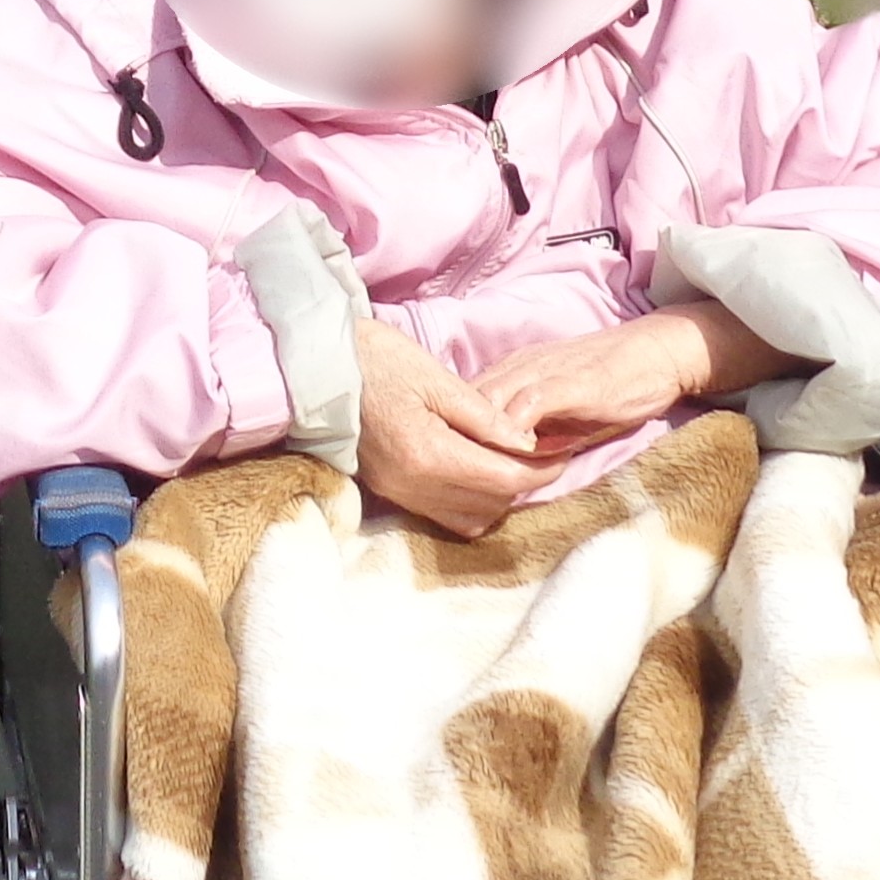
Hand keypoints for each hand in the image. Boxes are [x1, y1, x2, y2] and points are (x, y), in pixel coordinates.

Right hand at [350, 321, 541, 538]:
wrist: (317, 368)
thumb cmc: (376, 360)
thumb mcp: (436, 378)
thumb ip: (484, 416)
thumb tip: (526, 442)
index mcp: (428, 454)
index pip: (503, 478)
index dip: (541, 469)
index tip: (562, 452)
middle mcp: (414, 485)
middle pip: (491, 504)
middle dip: (523, 483)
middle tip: (542, 453)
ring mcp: (399, 493)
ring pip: (469, 518)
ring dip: (497, 497)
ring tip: (509, 463)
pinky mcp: (390, 491)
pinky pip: (442, 515)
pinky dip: (469, 502)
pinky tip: (476, 472)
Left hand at [474, 301, 792, 455]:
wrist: (658, 353)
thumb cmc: (610, 381)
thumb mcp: (555, 406)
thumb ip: (526, 427)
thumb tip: (495, 464)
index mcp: (509, 374)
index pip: (458, 407)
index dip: (448, 438)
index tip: (441, 472)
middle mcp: (515, 369)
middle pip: (462, 408)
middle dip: (453, 444)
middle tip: (450, 484)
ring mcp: (540, 374)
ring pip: (487, 405)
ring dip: (478, 442)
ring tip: (475, 480)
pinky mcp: (570, 383)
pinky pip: (528, 404)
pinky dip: (514, 431)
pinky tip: (514, 457)